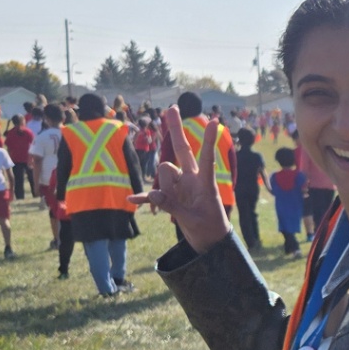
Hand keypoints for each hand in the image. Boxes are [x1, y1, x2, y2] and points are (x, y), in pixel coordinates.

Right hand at [130, 106, 228, 251]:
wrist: (210, 242)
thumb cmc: (209, 229)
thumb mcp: (191, 220)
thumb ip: (172, 206)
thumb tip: (153, 194)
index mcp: (204, 182)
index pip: (206, 158)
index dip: (208, 140)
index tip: (216, 122)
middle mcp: (191, 179)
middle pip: (181, 150)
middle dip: (176, 129)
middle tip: (172, 107)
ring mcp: (180, 186)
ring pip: (164, 174)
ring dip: (163, 188)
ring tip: (175, 207)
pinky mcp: (171, 198)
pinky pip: (154, 194)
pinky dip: (145, 197)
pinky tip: (132, 200)